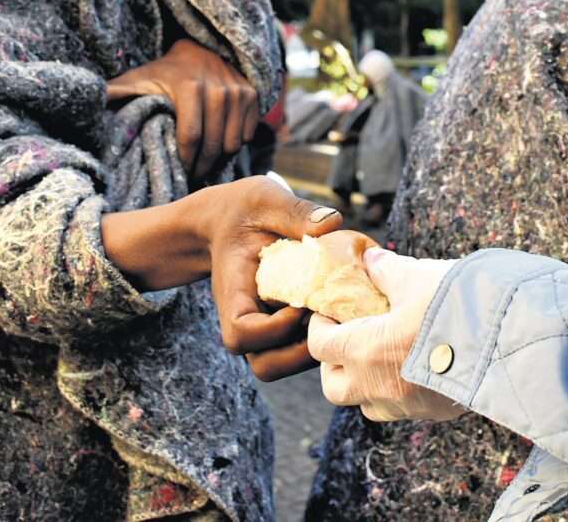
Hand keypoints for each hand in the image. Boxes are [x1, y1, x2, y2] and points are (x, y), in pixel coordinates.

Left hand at [107, 39, 259, 182]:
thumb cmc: (162, 73)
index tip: (179, 174)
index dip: (185, 162)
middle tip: (192, 177)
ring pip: (233, 143)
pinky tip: (219, 144)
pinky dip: (236, 144)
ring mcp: (237, 89)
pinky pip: (248, 134)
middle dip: (202, 167)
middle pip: (214, 144)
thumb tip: (87, 106)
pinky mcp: (252, 93)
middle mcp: (217, 87)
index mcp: (188, 86)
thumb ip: (113, 94)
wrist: (197, 48)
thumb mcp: (136, 81)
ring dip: (219, 159)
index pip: (191, 138)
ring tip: (204, 163)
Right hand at [200, 177, 342, 380]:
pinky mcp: (281, 331)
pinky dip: (321, 340)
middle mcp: (245, 322)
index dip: (273, 329)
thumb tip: (331, 223)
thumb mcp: (265, 200)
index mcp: (233, 295)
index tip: (299, 303)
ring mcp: (262, 331)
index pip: (241, 334)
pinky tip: (340, 310)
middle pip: (266, 366)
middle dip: (302, 351)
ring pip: (283, 367)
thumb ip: (295, 211)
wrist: (227, 224)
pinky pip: (298, 353)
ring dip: (314, 351)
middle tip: (329, 317)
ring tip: (337, 317)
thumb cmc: (243, 211)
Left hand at [307, 248, 465, 421]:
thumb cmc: (456, 304)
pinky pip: (403, 408)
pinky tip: (415, 366)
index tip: (328, 313)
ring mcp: (407, 405)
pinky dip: (399, 391)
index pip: (320, 346)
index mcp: (365, 351)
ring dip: (365, 383)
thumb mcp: (417, 277)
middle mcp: (378, 386)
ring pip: (368, 404)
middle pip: (334, 387)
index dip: (319, 327)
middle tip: (347, 339)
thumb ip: (388, 270)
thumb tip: (372, 259)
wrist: (510, 340)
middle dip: (334, 364)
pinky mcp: (435, 413)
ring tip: (381, 356)